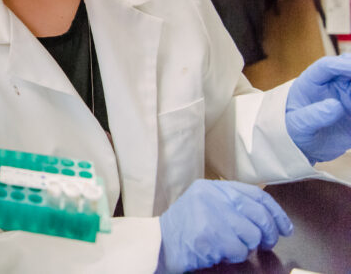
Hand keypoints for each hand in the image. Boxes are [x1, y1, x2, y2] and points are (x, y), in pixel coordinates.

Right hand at [158, 180, 292, 272]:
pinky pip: (239, 250)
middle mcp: (212, 197)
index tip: (285, 228)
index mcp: (212, 188)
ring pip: (252, 234)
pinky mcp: (209, 236)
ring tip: (232, 246)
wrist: (159, 244)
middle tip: (267, 243)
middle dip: (269, 233)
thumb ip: (232, 205)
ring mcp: (210, 215)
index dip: (276, 213)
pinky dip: (234, 256)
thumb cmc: (186, 228)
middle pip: (258, 214)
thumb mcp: (206, 205)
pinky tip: (220, 252)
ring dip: (247, 246)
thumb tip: (272, 218)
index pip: (256, 194)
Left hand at [285, 55, 350, 163]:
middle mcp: (332, 85)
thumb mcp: (297, 125)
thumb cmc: (293, 129)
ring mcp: (346, 96)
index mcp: (311, 81)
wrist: (302, 145)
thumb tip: (335, 105)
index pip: (327, 66)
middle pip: (348, 71)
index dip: (341, 65)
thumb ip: (312, 115)